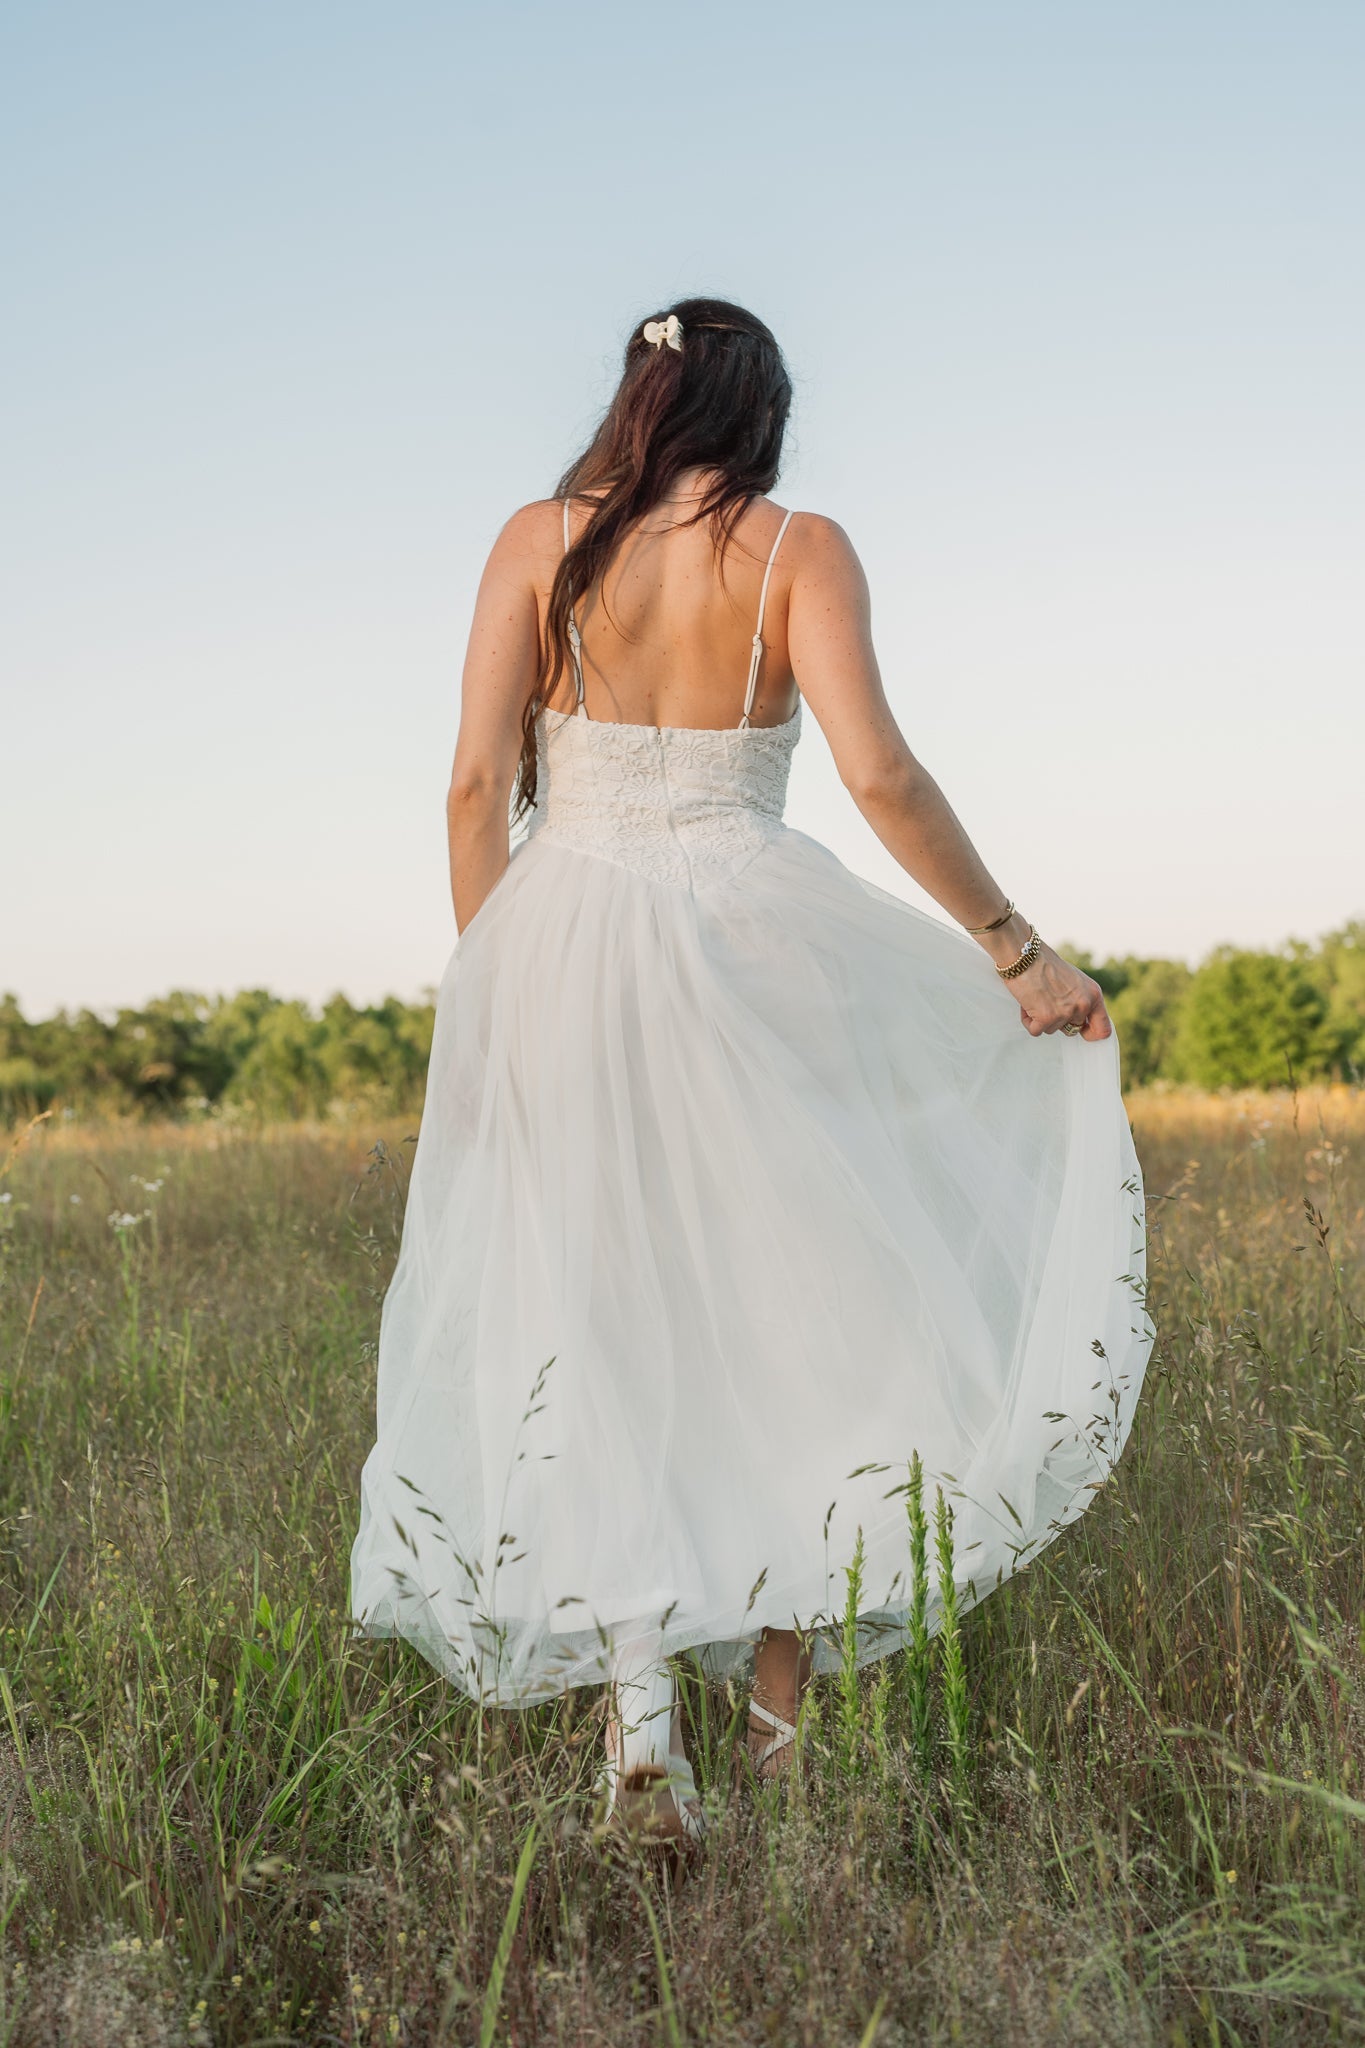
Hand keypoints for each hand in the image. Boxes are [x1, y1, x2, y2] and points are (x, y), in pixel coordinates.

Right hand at [977, 916, 1111, 1040]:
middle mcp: (1083, 1005)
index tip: (1082, 1032)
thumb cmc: (1045, 963)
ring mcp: (1065, 1013)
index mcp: (1093, 995)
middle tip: (1047, 1002)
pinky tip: (1026, 1003)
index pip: (1103, 1029)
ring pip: (1051, 1030)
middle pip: (1071, 1029)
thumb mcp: (1074, 980)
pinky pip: (1035, 1031)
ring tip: (1035, 997)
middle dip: (1057, 1019)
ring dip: (1040, 1018)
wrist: (1026, 955)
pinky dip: (1028, 1020)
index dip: (1091, 1033)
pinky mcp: (1046, 1018)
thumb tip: (1077, 1019)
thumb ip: (1079, 999)